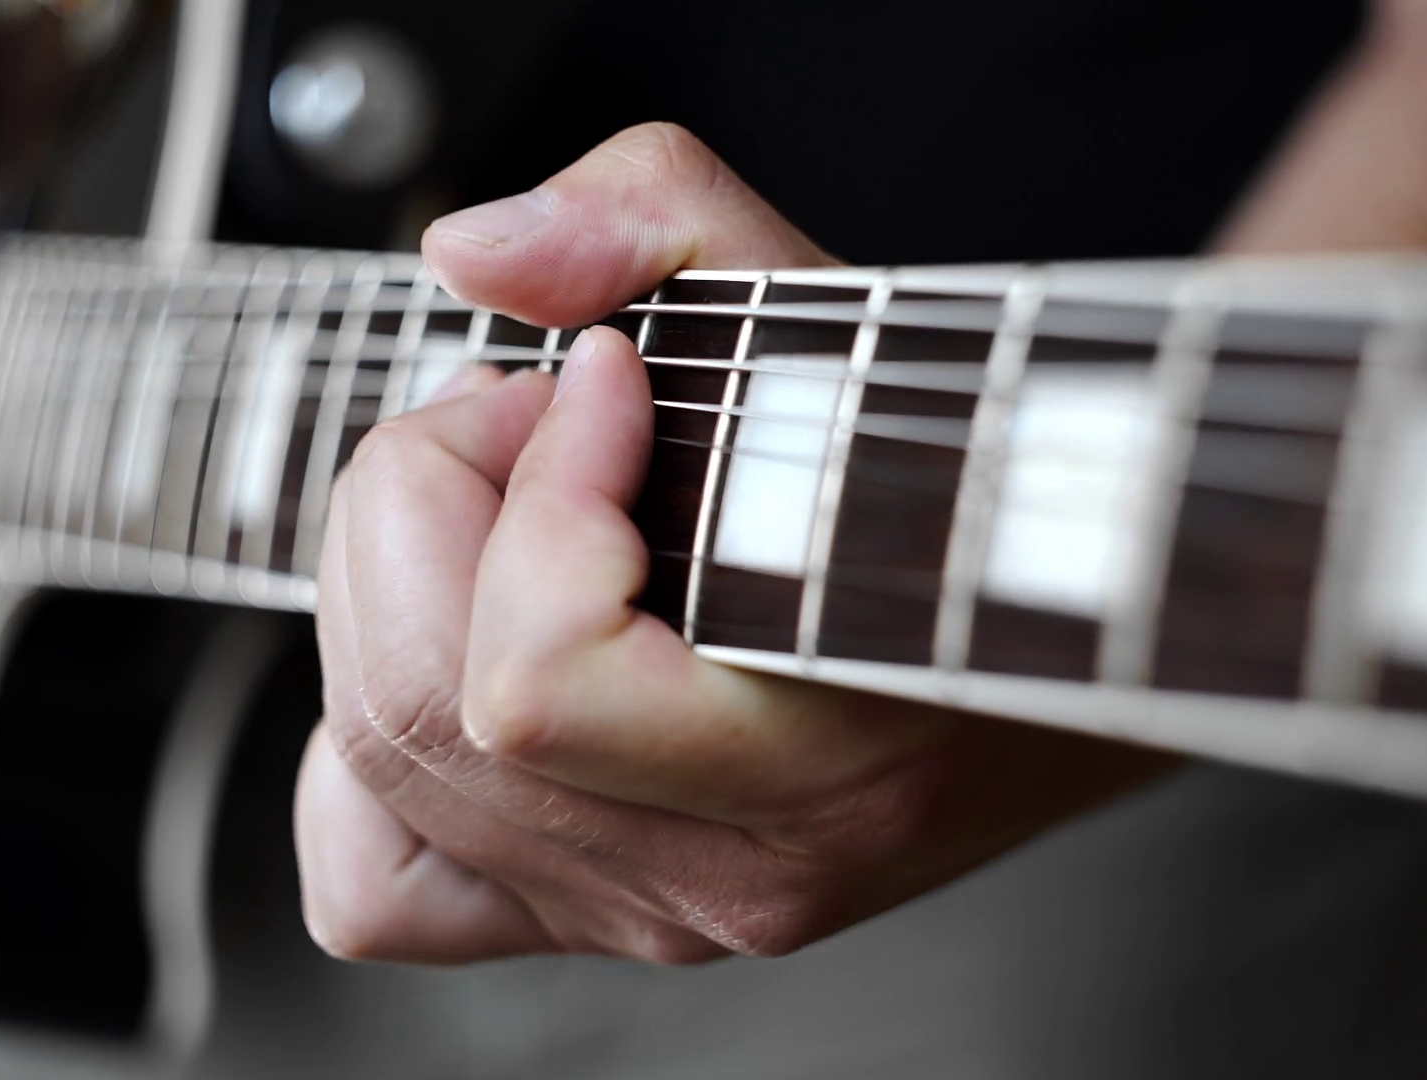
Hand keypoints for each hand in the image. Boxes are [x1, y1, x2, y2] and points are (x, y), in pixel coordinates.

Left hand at [297, 123, 1169, 963]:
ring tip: (501, 507)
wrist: (1059, 624)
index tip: (613, 376)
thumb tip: (473, 253)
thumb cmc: (961, 480)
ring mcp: (658, 908)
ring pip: (377, 773)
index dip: (536, 486)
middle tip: (531, 414)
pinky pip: (380, 883)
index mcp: (823, 759)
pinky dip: (367, 757)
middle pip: (422, 709)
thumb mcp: (838, 303)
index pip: (536, 678)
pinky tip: (454, 648)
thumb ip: (656, 220)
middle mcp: (729, 869)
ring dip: (393, 589)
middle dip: (429, 497)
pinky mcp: (602, 912)